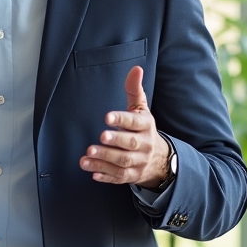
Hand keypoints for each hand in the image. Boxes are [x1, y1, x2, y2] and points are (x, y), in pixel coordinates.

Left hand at [80, 66, 171, 188]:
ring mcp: (138, 163)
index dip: (122, 119)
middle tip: (100, 136)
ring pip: (123, 163)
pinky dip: (106, 176)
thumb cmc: (143, 129)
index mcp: (146, 126)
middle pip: (130, 144)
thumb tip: (136, 68)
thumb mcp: (141, 110)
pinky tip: (93, 173)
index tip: (107, 117)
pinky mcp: (131, 176)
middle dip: (115, 141)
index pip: (135, 122)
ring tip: (87, 156)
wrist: (159, 160)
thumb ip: (135, 90)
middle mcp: (144, 145)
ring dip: (104, 160)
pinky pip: (119, 178)